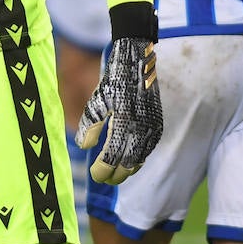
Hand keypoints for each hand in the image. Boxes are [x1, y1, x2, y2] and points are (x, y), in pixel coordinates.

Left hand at [75, 36, 162, 184]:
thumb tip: (84, 147)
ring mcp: (152, 128)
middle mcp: (141, 128)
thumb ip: (90, 125)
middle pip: (128, 164)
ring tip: (113, 175)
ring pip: (140, 159)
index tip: (94, 175)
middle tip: (102, 179)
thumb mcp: (96, 101)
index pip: (112, 157)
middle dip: (115, 175)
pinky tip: (127, 161)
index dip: (103, 170)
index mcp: (123, 122)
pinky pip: (148, 150)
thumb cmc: (113, 82)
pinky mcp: (158, 125)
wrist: (137, 64)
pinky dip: (137, 159)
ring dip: (126, 170)